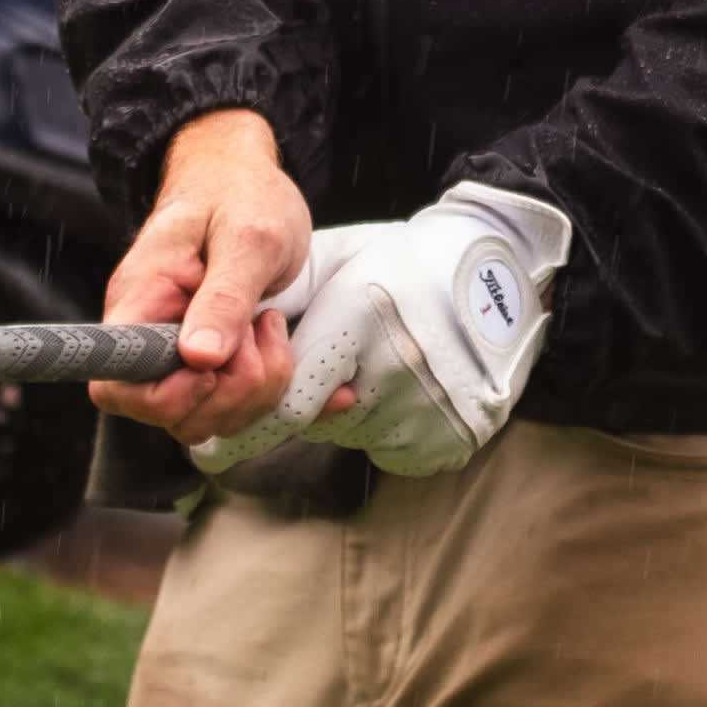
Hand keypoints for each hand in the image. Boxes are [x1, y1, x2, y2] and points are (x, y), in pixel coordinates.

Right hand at [90, 108, 314, 447]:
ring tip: (270, 327)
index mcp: (141, 303)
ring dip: (259, 388)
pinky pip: (241, 404)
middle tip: (261, 329)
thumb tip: (198, 358)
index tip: (213, 366)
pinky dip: (284, 399)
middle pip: (175, 413)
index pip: (116, 385)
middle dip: (234, 389)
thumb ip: (224, 297)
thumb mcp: (247, 237)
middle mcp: (153, 336)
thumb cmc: (238, 193)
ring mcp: (184, 353)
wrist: (240, 175)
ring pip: (212, 415)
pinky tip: (330, 393)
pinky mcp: (216, 362)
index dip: (166, 397)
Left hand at [191, 179, 573, 479]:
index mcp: (359, 316)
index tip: (212, 439)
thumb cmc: (401, 259)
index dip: (247, 419)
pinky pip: (388, 446)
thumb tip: (208, 348)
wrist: (498, 272)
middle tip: (314, 373)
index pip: (286, 400)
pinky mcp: (449, 435)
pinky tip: (398, 383)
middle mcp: (392, 366)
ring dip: (342, 410)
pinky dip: (382, 424)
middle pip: (314, 421)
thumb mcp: (332, 261)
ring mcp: (426, 404)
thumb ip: (275, 302)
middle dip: (298, 403)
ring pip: (349, 433)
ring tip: (373, 359)